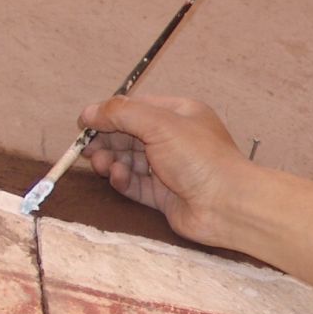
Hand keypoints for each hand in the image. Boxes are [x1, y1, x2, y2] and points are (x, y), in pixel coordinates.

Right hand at [79, 96, 248, 248]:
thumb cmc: (200, 157)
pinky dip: (123, 180)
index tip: (84, 123)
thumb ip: (121, 114)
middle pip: (130, 135)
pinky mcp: (164, 195)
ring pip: (130, 160)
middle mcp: (175, 139)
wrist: (228, 204)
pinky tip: (117, 177)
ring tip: (101, 164)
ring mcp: (170, 169)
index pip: (137, 109)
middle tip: (87, 148)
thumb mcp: (159, 124)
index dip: (109, 115)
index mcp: (180, 114)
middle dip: (107, 140)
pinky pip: (136, 184)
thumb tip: (88, 112)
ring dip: (111, 160)